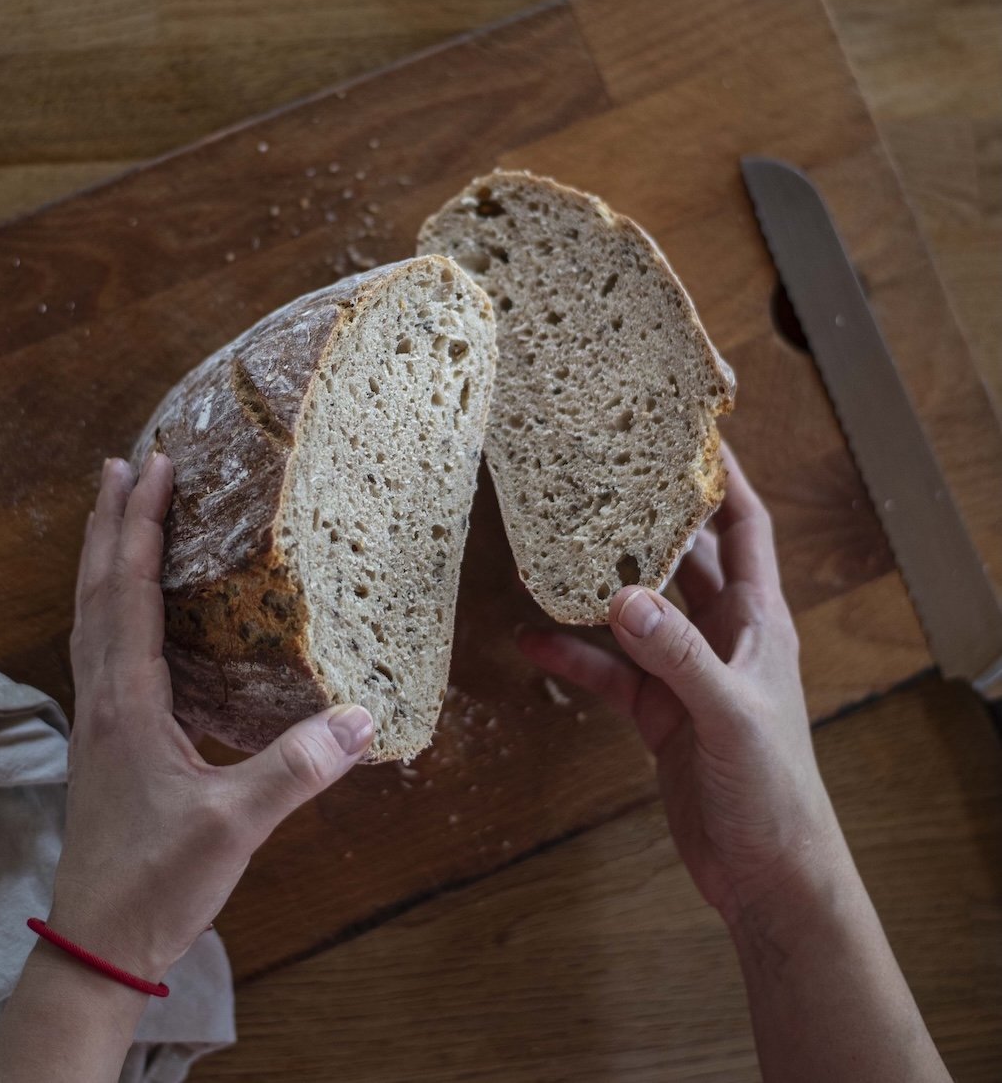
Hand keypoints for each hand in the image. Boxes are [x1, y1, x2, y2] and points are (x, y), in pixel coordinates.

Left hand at [54, 453, 372, 981]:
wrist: (98, 943)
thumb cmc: (156, 882)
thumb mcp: (234, 826)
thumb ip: (296, 770)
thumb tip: (363, 717)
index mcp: (127, 703)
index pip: (128, 593)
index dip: (141, 526)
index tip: (155, 468)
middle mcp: (105, 698)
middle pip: (97, 590)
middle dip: (110, 522)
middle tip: (124, 464)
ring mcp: (101, 718)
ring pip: (92, 616)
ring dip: (105, 557)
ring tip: (120, 513)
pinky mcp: (110, 738)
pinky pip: (104, 648)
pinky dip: (114, 604)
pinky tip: (137, 608)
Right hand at [518, 446, 842, 928]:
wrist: (765, 872)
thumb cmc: (774, 790)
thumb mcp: (729, 715)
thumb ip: (676, 656)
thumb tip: (621, 598)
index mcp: (759, 621)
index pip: (747, 528)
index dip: (725, 479)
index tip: (690, 434)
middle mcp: (723, 636)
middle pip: (683, 558)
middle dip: (646, 521)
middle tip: (599, 481)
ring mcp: (686, 673)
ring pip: (635, 613)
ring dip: (595, 590)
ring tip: (545, 560)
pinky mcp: (658, 712)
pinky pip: (608, 673)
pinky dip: (573, 658)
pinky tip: (532, 645)